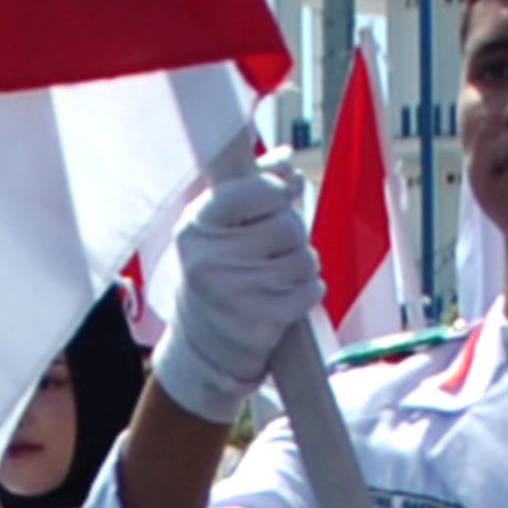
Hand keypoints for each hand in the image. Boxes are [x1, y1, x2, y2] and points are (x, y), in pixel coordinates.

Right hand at [154, 163, 322, 424]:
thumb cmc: (217, 275)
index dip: (277, 192)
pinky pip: (310, 289)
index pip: (258, 188)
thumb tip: (286, 159)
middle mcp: (210, 256)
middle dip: (291, 236)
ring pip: (303, 257)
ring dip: (302, 266)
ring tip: (278, 276)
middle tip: (272, 251)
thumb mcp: (220, 229)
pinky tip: (285, 298)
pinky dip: (307, 292)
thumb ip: (253, 188)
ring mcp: (234, 292)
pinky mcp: (259, 321)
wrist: (202, 348)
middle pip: (288, 225)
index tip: (275, 201)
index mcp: (197, 225)